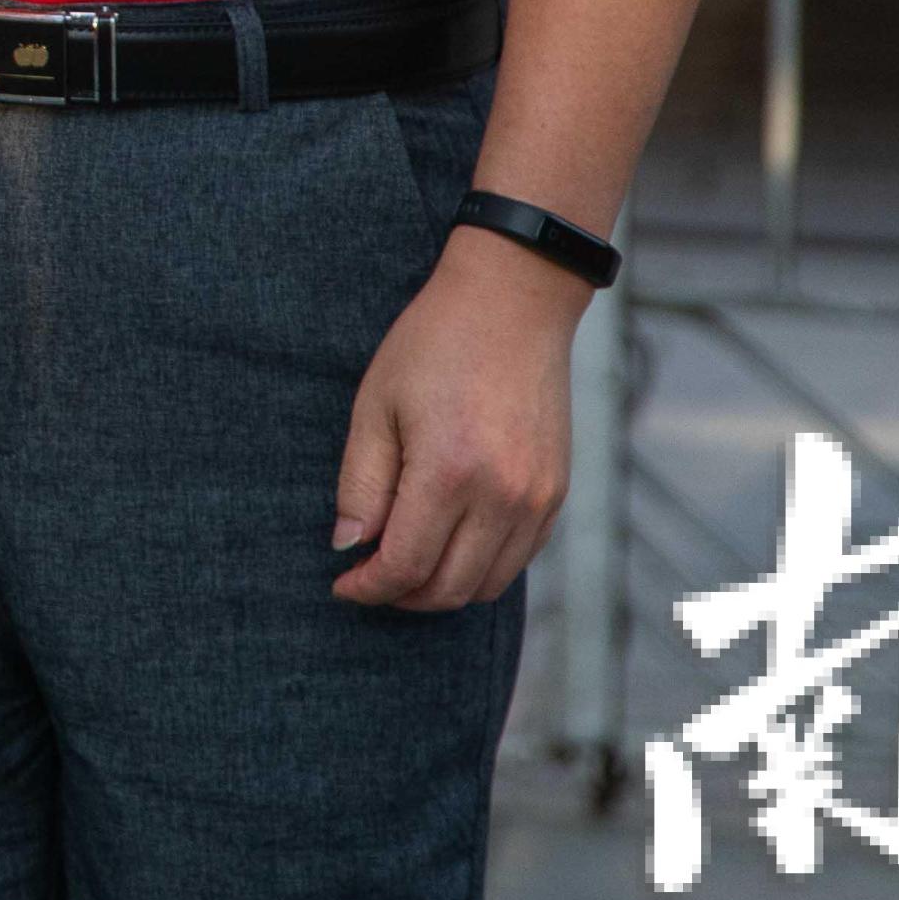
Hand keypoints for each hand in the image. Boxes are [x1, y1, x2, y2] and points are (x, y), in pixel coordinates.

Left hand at [329, 227, 585, 608]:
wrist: (512, 304)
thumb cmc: (433, 345)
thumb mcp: (376, 405)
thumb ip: (361, 484)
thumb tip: (349, 546)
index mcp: (450, 473)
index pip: (405, 565)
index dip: (368, 587)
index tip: (342, 584)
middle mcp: (502, 496)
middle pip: (448, 588)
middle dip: (401, 596)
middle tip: (369, 579)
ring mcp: (537, 499)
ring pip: (486, 584)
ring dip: (441, 588)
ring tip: (405, 564)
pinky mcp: (556, 493)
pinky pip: (518, 559)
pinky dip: (480, 567)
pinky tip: (449, 543)